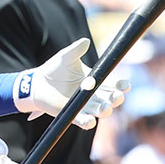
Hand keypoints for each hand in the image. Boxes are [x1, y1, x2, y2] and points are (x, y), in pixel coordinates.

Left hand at [15, 38, 129, 129]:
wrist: (39, 83)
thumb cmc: (55, 69)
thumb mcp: (65, 57)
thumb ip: (76, 50)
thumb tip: (85, 41)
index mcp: (96, 81)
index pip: (113, 84)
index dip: (121, 86)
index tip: (125, 85)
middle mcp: (94, 95)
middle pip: (110, 99)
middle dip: (116, 99)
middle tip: (117, 97)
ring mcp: (84, 106)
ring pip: (100, 111)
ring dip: (104, 111)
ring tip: (105, 108)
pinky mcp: (73, 114)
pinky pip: (83, 121)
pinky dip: (88, 122)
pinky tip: (90, 121)